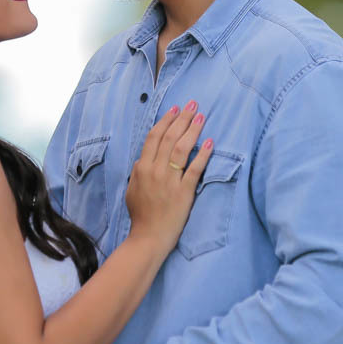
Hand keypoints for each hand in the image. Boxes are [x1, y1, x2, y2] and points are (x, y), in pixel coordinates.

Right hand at [125, 102, 212, 253]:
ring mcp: (169, 181)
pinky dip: (203, 154)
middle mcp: (155, 171)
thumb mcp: (132, 190)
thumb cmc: (141, 216)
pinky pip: (195, 169)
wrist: (148, 237)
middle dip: (182, 118)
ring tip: (201, 117)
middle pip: (169, 138)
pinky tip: (210, 142)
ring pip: (182, 149)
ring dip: (192, 130)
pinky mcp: (184, 192)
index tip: (175, 109)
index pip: (154, 137)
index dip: (166, 121)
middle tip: (193, 105)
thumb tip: (142, 159)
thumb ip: (137, 173)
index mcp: (142, 168)